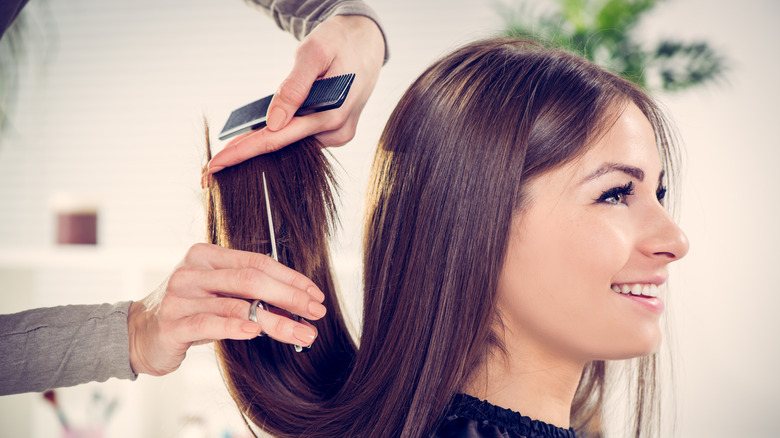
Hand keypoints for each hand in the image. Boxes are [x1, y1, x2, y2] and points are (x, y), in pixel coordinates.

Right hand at [127, 243, 326, 375]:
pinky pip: (210, 323)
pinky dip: (236, 328)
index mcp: (206, 255)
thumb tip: (298, 300)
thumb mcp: (217, 293)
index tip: (315, 294)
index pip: (257, 262)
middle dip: (289, 297)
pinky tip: (257, 334)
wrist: (138, 334)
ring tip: (302, 333)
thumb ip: (248, 290)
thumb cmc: (189, 312)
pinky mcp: (171, 324)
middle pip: (251, 280)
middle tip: (317, 313)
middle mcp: (192, 271)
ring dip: (276, 321)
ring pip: (236, 305)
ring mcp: (179, 296)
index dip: (290, 278)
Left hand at [207, 14, 384, 172]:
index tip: (215, 163)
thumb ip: (294, 87)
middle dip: (246, 154)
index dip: (245, 150)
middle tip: (211, 167)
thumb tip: (273, 122)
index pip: (280, 138)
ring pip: (293, 143)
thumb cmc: (340, 42)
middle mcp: (338, 131)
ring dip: (263, 145)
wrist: (368, 43)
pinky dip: (280, 136)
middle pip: (283, 146)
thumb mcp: (314, 53)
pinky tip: (257, 136)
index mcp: (334, 114)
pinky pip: (302, 137)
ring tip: (229, 151)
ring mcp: (338, 135)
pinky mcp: (336, 132)